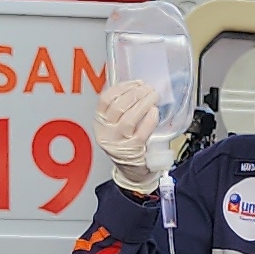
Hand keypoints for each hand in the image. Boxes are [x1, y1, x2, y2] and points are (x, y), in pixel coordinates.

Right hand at [98, 79, 167, 193]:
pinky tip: (154, 111)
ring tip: (153, 96)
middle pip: (119, 105)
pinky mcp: (132, 149)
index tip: (135, 83)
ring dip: (144, 102)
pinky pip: (141, 131)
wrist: (132, 170)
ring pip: (129, 117)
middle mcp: (106, 132)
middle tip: (148, 88)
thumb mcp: (116, 125)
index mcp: (100, 122)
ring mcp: (118, 141)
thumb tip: (138, 86)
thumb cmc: (126, 144)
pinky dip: (149, 119)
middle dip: (136, 93)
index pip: (106, 99)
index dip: (122, 87)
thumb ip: (122, 108)